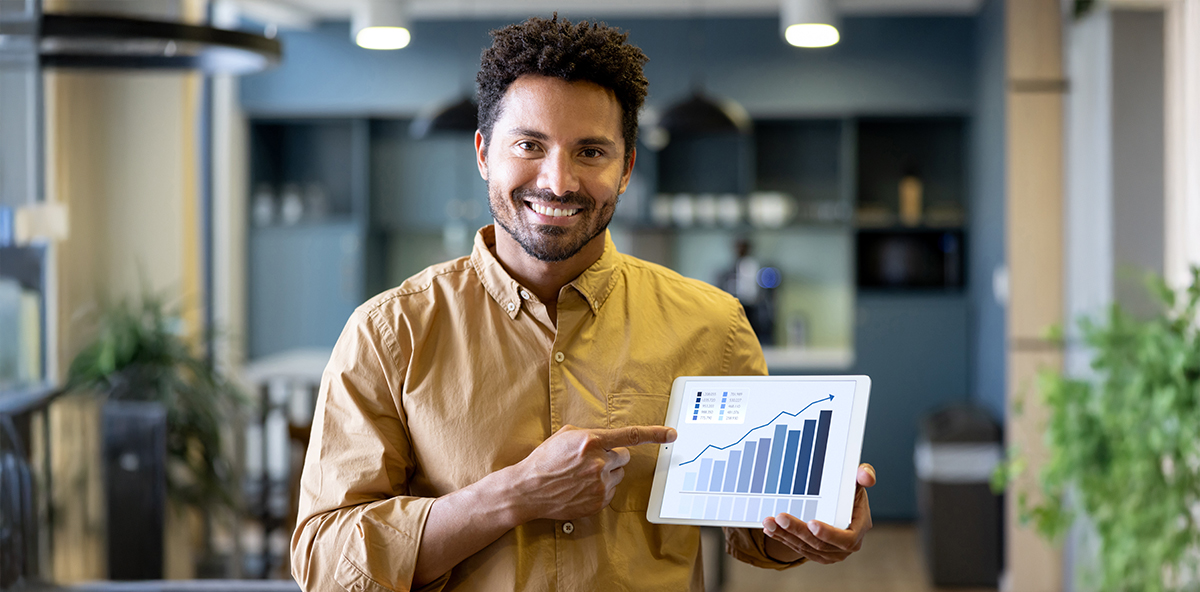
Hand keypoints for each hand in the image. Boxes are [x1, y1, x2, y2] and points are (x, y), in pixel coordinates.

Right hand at [510, 424, 676, 521]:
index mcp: (591, 442)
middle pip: (624, 457)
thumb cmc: (544, 460)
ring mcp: (600, 484)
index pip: (631, 436)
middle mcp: (599, 463)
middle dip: (612, 457)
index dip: (655, 434)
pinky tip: (580, 487)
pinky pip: (610, 491)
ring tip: (581, 476)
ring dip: (605, 473)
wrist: (528, 489)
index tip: (672, 434)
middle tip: (591, 460)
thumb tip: (604, 439)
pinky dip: (600, 489)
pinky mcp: (598, 501)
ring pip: (617, 475)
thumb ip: (589, 435)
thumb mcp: (565, 436)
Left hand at [763, 463, 874, 563]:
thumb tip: (866, 476)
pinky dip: (782, 539)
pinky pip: (797, 549)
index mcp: (858, 528)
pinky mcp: (817, 554)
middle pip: (820, 544)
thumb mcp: (857, 479)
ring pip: (805, 548)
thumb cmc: (848, 490)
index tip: (812, 523)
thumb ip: (864, 474)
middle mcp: (846, 545)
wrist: (838, 506)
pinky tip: (770, 529)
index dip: (829, 533)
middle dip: (798, 531)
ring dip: (785, 535)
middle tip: (781, 517)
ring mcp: (830, 553)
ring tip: (769, 521)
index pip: (846, 539)